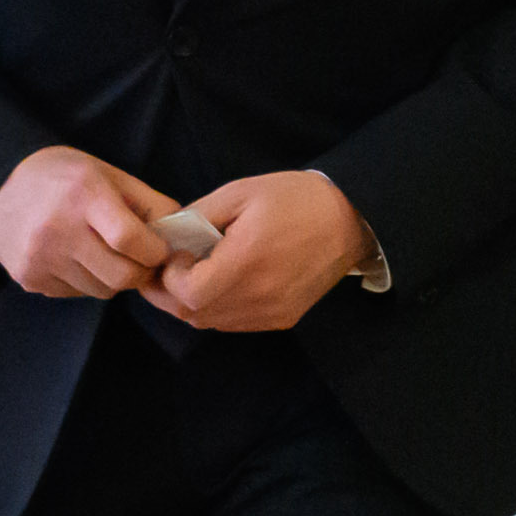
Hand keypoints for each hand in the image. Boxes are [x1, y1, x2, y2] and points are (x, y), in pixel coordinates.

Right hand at [0, 144, 180, 299]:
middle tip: (139, 258)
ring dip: (113, 278)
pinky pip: (76, 293)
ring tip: (103, 251)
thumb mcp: (111, 176)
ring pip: (101, 290)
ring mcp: (39, 257)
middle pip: (120, 276)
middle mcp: (57, 228)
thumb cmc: (68, 179)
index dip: (155, 251)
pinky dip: (86, 281)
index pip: (129, 239)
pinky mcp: (28, 277)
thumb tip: (185, 236)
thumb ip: (152, 204)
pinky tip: (77, 257)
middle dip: (140, 272)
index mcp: (83, 195)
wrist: (3, 185)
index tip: (160, 249)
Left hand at [146, 168, 374, 334]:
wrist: (350, 219)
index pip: (188, 293)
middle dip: (170, 294)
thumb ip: (197, 216)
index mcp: (248, 260)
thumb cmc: (294, 199)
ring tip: (192, 276)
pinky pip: (235, 324)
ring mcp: (273, 312)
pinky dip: (217, 309)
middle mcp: (260, 295)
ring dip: (192, 304)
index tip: (174, 255)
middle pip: (193, 314)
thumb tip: (165, 236)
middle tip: (167, 270)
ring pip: (211, 323)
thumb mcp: (239, 192)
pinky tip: (222, 284)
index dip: (169, 278)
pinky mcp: (283, 319)